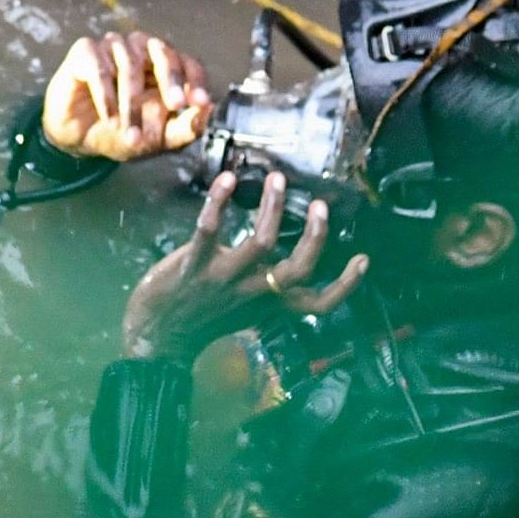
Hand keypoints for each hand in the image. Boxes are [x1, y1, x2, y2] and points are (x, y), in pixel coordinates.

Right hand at [44, 31, 214, 161]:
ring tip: (130, 133)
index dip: (196, 80)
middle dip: (171, 80)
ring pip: (130, 65)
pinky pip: (100, 69)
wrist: (77, 139)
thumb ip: (185, 127)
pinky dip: (107, 98)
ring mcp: (113, 47)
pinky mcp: (85, 51)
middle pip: (163, 52)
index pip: (188, 63)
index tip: (200, 102)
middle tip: (175, 105)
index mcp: (163, 67)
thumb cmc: (120, 132)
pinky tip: (110, 120)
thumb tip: (211, 113)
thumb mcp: (157, 138)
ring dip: (131, 103)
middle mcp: (141, 50)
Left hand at [122, 169, 367, 360]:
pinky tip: (227, 180)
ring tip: (278, 179)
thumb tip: (281, 256)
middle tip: (320, 204)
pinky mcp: (193, 267)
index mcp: (269, 304)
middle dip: (316, 235)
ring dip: (273, 208)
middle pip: (298, 269)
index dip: (346, 286)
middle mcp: (253, 294)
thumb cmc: (202, 315)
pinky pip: (209, 231)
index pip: (318, 304)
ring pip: (262, 244)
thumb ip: (264, 284)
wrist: (156, 337)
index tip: (362, 258)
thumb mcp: (243, 307)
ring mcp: (224, 281)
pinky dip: (219, 201)